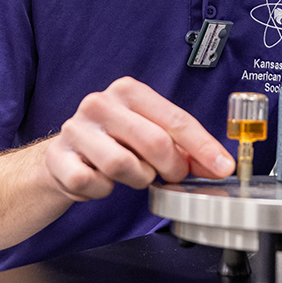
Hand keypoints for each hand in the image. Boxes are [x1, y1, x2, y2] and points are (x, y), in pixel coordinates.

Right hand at [43, 77, 235, 201]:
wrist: (62, 158)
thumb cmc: (114, 143)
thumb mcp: (150, 135)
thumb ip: (185, 148)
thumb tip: (219, 165)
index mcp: (128, 91)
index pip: (176, 119)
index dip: (203, 147)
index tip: (223, 167)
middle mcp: (100, 103)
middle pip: (154, 142)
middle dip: (171, 167)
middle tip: (172, 176)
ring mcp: (76, 129)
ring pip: (123, 165)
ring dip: (136, 179)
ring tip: (130, 173)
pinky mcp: (58, 158)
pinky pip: (93, 183)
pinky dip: (103, 191)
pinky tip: (100, 180)